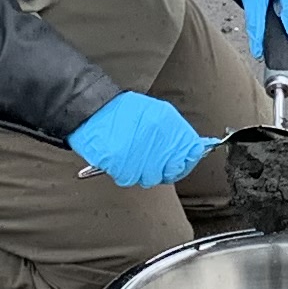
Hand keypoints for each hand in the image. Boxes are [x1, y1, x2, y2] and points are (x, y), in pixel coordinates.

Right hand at [69, 90, 214, 189]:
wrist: (93, 109)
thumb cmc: (123, 111)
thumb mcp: (156, 112)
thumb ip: (174, 131)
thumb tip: (193, 148)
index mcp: (168, 124)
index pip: (190, 153)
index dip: (187, 162)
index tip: (182, 163)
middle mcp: (157, 139)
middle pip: (170, 171)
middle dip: (164, 171)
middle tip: (153, 164)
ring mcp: (139, 153)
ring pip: (150, 178)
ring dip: (142, 172)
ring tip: (133, 158)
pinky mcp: (121, 164)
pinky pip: (128, 179)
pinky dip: (124, 173)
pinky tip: (120, 161)